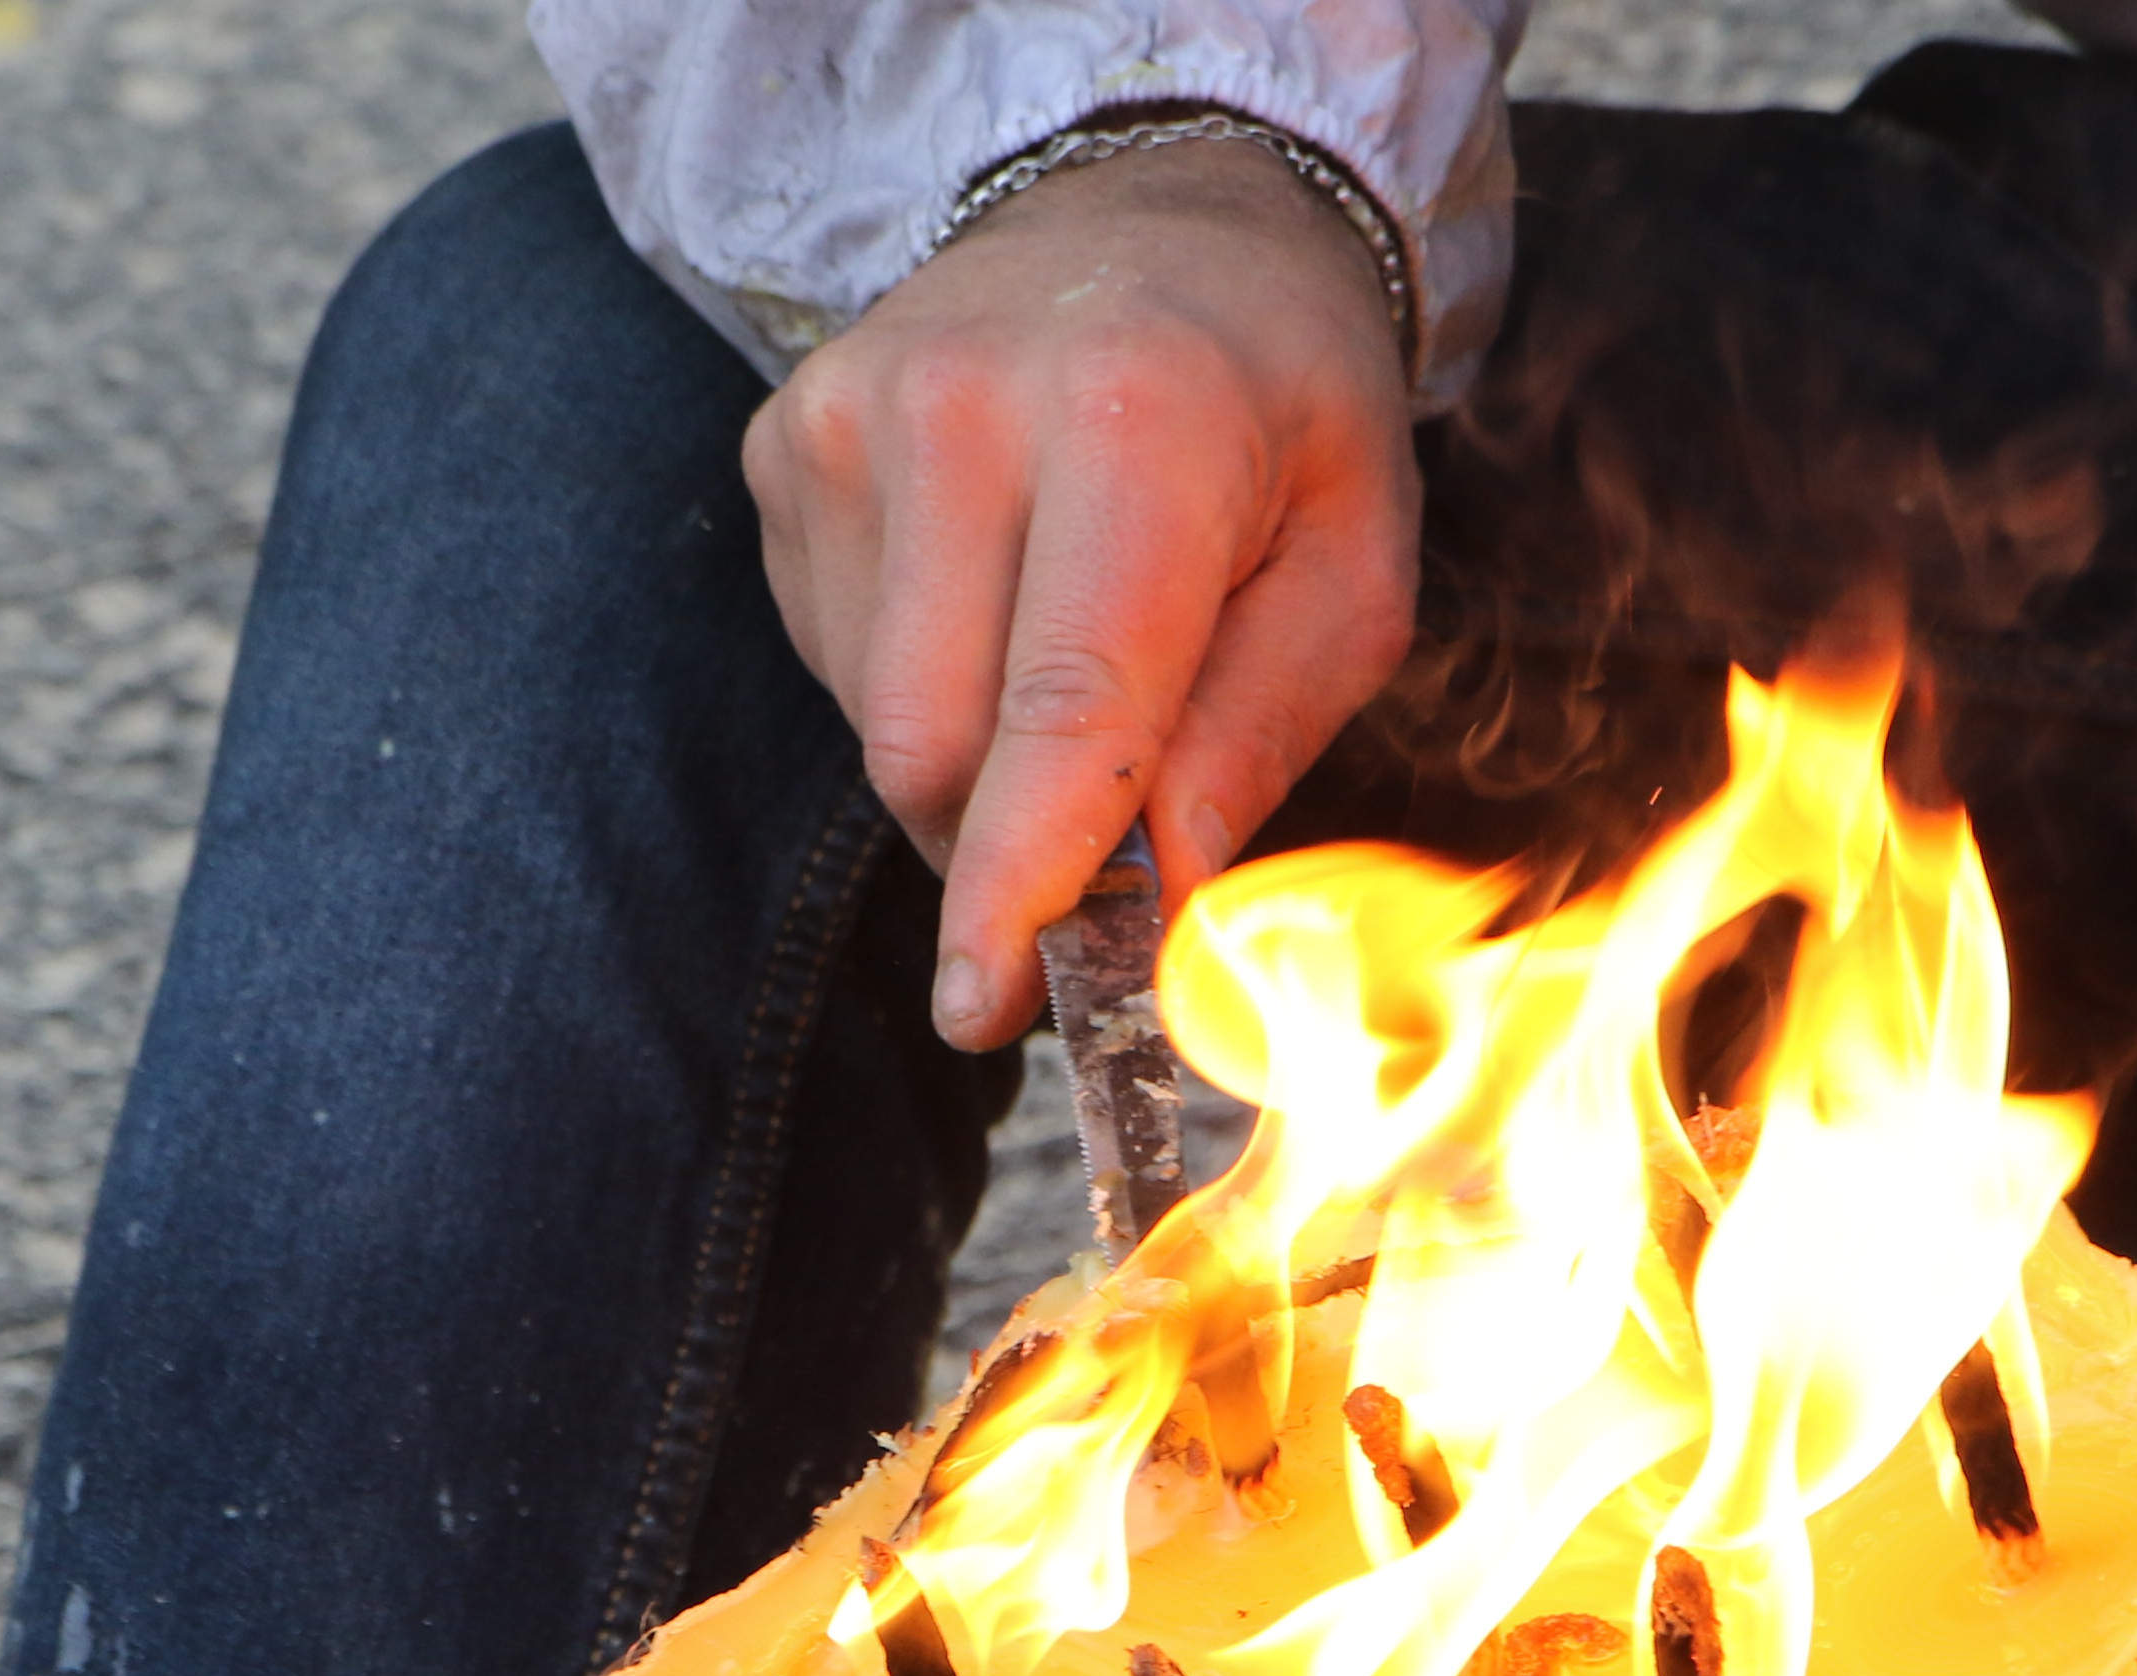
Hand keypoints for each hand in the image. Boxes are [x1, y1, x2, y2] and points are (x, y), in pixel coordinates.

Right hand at [745, 136, 1422, 1047]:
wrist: (1158, 211)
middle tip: (1111, 846)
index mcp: (1134, 427)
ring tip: (1073, 651)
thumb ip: (1260, 733)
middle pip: (938, 750)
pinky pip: (836, 664)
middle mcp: (961, 410)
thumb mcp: (1352, 567)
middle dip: (1017, 848)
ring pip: (878, 726)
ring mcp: (845, 421)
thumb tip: (1157, 897)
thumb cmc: (1282, 407)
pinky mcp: (784, 446)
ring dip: (979, 768)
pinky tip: (998, 599)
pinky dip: (925, 689)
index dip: (1022, 884)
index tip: (990, 1002)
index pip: (1058, 709)